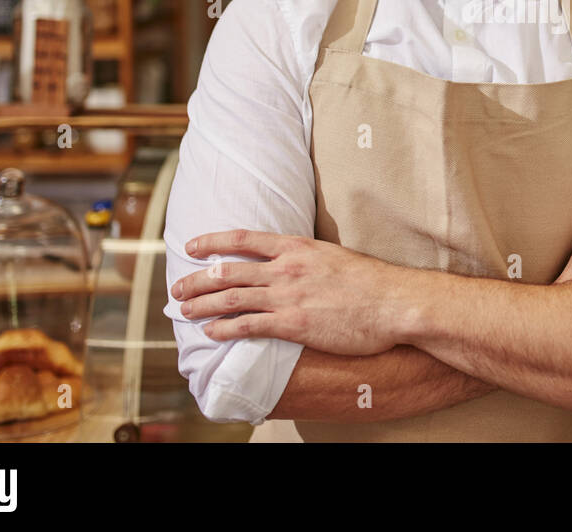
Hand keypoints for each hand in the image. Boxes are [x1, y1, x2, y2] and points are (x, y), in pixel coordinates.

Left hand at [171, 230, 402, 354]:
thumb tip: (291, 261)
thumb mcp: (335, 256)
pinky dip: (224, 328)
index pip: (243, 239)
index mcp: (297, 247)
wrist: (394, 303)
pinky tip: (210, 332)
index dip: (212, 242)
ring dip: (202, 304)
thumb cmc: (372, 282)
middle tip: (177, 288)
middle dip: (197, 279)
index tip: (192, 246)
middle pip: (228, 269)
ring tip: (183, 311)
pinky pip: (249, 326)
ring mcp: (289, 296)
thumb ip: (308, 259)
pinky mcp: (294, 324)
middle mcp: (287, 268)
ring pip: (231, 297)